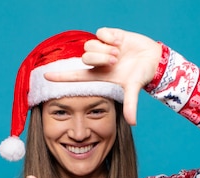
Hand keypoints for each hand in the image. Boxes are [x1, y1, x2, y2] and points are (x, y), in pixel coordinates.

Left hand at [44, 27, 161, 124]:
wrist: (153, 59)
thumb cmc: (141, 76)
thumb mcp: (133, 89)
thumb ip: (130, 104)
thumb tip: (132, 123)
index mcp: (99, 75)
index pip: (75, 76)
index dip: (61, 76)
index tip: (45, 76)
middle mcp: (98, 62)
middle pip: (85, 57)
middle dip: (100, 58)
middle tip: (115, 60)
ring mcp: (102, 47)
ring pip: (90, 44)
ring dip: (105, 48)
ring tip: (119, 52)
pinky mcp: (109, 35)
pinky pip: (100, 32)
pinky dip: (110, 37)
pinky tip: (120, 41)